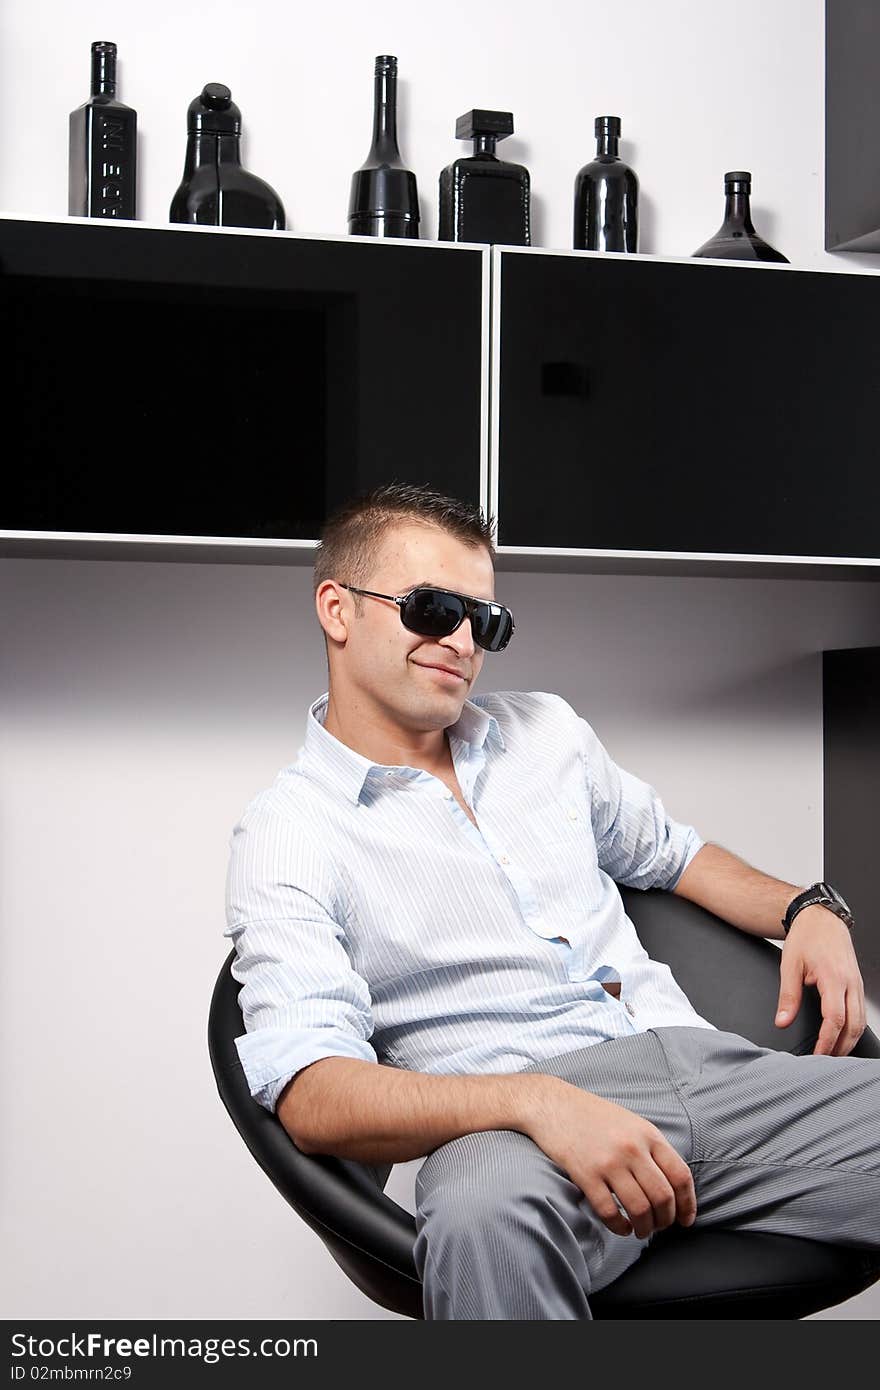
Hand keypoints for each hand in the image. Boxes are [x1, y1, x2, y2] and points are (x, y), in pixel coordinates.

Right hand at [525, 1077, 696, 1238]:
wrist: (553, 1104)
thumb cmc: (593, 1115)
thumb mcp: (631, 1123)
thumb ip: (651, 1149)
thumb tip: (671, 1185)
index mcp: (648, 1134)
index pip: (680, 1175)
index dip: (687, 1203)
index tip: (685, 1220)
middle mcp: (632, 1148)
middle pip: (663, 1197)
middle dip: (665, 1220)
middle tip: (659, 1227)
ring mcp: (609, 1162)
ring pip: (639, 1208)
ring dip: (644, 1227)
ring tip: (640, 1230)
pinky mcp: (586, 1174)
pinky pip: (609, 1212)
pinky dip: (619, 1227)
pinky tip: (620, 1227)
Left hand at [776, 905, 865, 1055]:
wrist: (821, 918)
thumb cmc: (806, 937)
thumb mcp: (790, 965)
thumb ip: (788, 996)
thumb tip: (782, 1021)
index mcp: (833, 977)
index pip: (835, 1018)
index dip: (827, 1041)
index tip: (817, 1056)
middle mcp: (850, 983)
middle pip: (853, 1025)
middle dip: (840, 1047)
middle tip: (824, 1062)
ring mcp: (857, 984)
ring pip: (860, 1021)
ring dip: (849, 1041)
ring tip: (832, 1054)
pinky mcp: (857, 984)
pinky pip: (860, 1012)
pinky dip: (853, 1028)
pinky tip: (842, 1036)